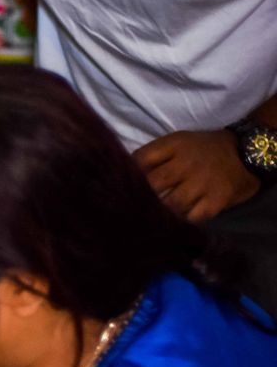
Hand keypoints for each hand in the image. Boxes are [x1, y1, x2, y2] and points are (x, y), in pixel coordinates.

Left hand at [133, 129, 258, 223]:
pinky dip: (182, 221)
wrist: (245, 153)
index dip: (128, 175)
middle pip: (153, 184)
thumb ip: (154, 156)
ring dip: (161, 213)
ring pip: (171, 204)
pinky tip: (175, 223)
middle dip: (141, 198)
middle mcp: (186, 163)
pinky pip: (192, 217)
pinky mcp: (216, 200)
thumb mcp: (178, 143)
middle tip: (131, 210)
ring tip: (152, 219)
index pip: (140, 160)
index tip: (121, 188)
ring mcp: (202, 183)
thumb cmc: (203, 150)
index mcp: (173, 145)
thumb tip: (126, 175)